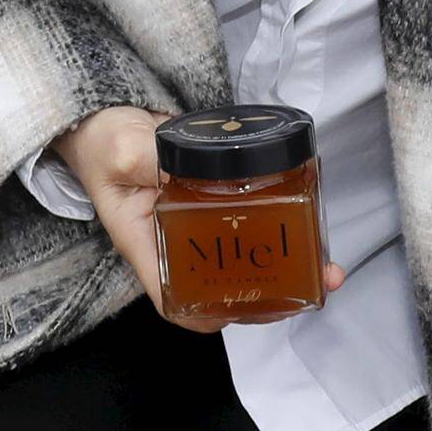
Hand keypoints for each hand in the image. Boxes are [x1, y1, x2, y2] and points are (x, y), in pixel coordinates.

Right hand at [52, 108, 346, 331]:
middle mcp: (177, 245)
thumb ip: (151, 160)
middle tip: (311, 282)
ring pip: (245, 263)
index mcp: (147, 244)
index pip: (173, 298)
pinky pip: (252, 229)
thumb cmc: (104, 142)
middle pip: (221, 289)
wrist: (109, 116)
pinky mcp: (217, 205)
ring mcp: (198, 228)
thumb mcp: (122, 150)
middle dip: (268, 296)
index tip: (243, 310)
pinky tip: (311, 229)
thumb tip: (189, 169)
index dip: (207, 313)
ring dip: (286, 269)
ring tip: (327, 267)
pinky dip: (282, 234)